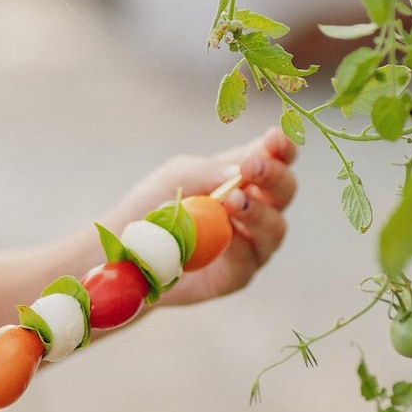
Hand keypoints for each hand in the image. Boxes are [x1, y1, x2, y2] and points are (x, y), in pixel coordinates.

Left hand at [103, 128, 298, 308]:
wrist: (126, 251)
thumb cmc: (155, 205)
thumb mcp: (177, 176)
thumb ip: (207, 171)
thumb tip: (238, 171)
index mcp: (244, 177)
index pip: (275, 157)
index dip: (282, 147)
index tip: (275, 137)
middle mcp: (256, 208)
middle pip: (284, 190)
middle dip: (274, 176)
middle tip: (252, 167)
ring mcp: (251, 243)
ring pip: (275, 227)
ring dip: (258, 211)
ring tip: (234, 201)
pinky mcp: (238, 274)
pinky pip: (248, 258)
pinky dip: (237, 244)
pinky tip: (224, 233)